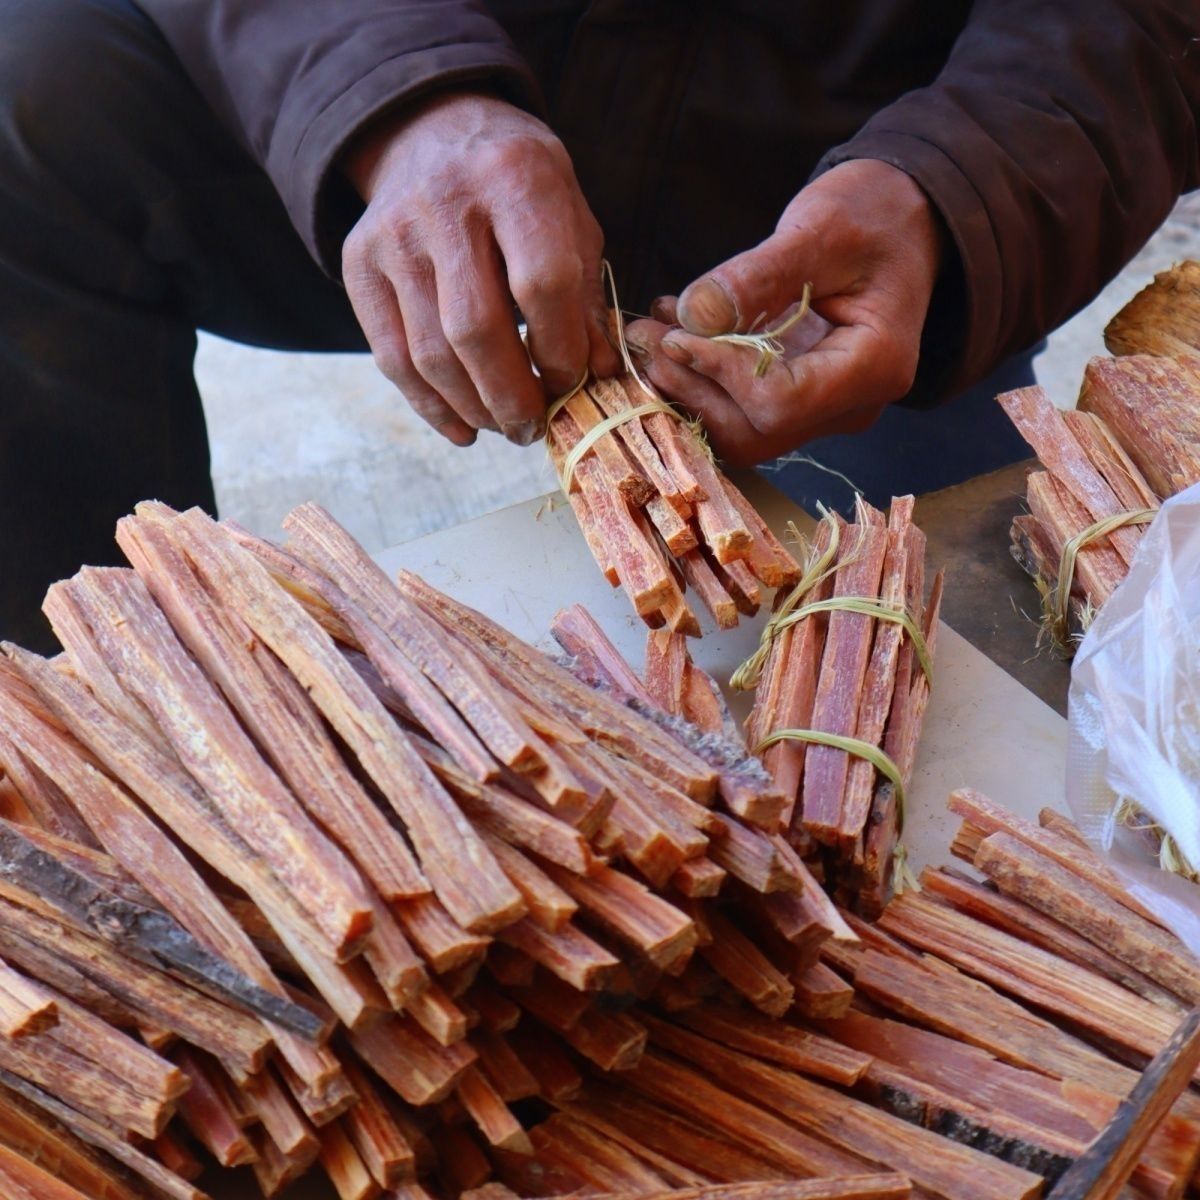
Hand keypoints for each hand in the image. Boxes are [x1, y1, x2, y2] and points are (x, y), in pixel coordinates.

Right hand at [341, 92, 618, 445]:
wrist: (431, 130)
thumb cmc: (517, 185)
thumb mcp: (569, 215)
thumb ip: (585, 293)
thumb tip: (598, 374)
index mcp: (514, 178)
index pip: (541, 282)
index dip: (561, 349)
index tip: (574, 381)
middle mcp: (446, 203)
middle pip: (476, 328)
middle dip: (513, 396)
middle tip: (538, 427)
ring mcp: (393, 235)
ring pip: (430, 353)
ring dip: (475, 408)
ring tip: (509, 426)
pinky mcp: (359, 264)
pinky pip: (392, 357)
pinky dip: (431, 406)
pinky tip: (465, 427)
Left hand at [624, 160, 942, 465]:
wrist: (904, 218)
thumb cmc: (876, 213)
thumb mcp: (821, 229)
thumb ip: (759, 275)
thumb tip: (693, 316)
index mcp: (874, 366)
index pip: (781, 402)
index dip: (719, 374)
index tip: (675, 333)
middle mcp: (851, 404)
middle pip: (755, 432)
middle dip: (691, 388)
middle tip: (643, 337)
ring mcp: (824, 408)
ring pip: (740, 431)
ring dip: (687, 388)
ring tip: (650, 333)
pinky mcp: (798, 397)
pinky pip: (740, 408)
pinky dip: (699, 379)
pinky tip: (673, 333)